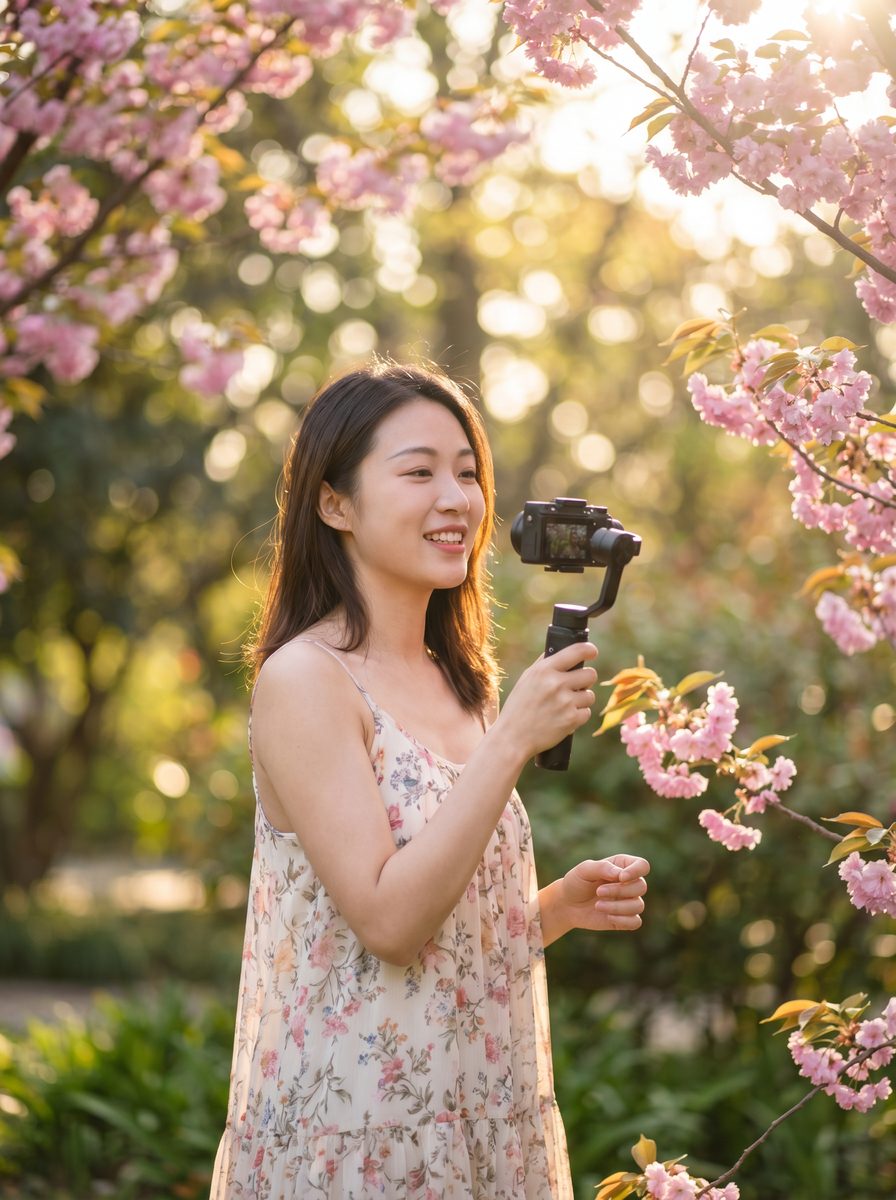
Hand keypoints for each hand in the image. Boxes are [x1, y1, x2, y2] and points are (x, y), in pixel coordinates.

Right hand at [497, 641, 598, 761]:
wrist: (512, 737)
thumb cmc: (519, 707)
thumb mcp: (527, 679)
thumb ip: (545, 664)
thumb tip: (563, 650)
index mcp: (544, 670)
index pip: (576, 651)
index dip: (589, 650)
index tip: (592, 652)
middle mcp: (556, 683)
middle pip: (590, 674)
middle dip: (585, 680)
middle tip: (576, 686)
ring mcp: (565, 702)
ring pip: (590, 695)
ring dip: (581, 700)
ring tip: (565, 705)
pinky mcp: (571, 720)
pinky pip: (586, 712)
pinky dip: (578, 716)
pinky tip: (564, 717)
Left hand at [557, 854, 649, 933]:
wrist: (567, 905)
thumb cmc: (576, 883)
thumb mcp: (584, 870)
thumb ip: (602, 867)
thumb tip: (620, 875)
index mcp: (622, 866)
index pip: (642, 865)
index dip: (636, 871)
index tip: (620, 877)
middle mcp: (629, 883)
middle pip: (641, 886)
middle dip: (619, 890)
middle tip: (598, 892)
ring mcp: (628, 902)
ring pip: (639, 905)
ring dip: (618, 907)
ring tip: (598, 905)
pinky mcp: (625, 919)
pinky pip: (636, 922)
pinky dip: (623, 920)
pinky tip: (607, 917)